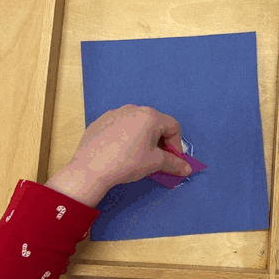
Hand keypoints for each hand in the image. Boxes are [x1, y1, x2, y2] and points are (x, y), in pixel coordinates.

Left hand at [44, 105, 191, 206]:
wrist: (90, 168)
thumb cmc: (127, 162)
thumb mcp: (154, 163)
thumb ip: (174, 163)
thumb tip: (187, 169)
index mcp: (150, 116)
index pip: (173, 127)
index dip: (176, 145)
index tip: (172, 161)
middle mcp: (134, 109)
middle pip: (156, 123)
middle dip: (160, 141)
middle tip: (156, 159)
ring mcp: (115, 113)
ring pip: (137, 124)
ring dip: (143, 138)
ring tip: (137, 156)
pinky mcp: (101, 120)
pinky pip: (121, 126)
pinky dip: (126, 137)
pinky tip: (119, 152)